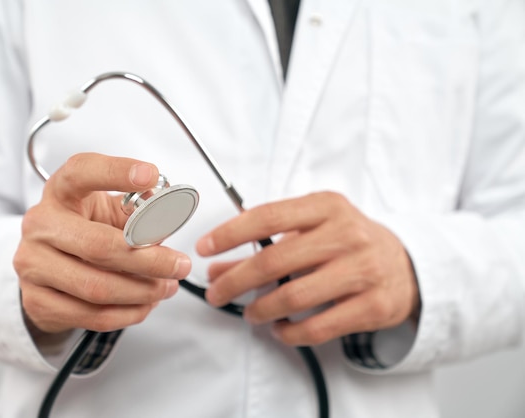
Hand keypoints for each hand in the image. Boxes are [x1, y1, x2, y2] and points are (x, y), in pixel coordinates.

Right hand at [14, 153, 191, 335]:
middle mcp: (41, 224)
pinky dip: (128, 313)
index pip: (82, 172)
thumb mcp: (111, 211)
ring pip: (97, 287)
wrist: (47, 266)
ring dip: (142, 291)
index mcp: (60, 192)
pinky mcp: (36, 301)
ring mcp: (33, 264)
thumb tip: (171, 216)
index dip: (116, 172)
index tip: (150, 175)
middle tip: (179, 265)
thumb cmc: (87, 230)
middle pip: (99, 246)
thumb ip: (141, 211)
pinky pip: (92, 315)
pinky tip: (145, 304)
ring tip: (167, 287)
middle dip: (149, 260)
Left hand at [196, 191, 418, 345]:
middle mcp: (347, 234)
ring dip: (260, 309)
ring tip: (249, 313)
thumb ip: (265, 246)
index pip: (268, 216)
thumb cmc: (348, 243)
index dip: (230, 233)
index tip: (205, 248)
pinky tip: (279, 329)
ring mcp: (363, 270)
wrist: (408, 265)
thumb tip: (218, 269)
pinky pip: (318, 327)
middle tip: (216, 294)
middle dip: (235, 281)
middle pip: (274, 260)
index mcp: (327, 206)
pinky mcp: (374, 306)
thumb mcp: (312, 230)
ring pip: (294, 296)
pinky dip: (289, 333)